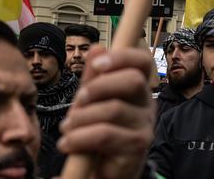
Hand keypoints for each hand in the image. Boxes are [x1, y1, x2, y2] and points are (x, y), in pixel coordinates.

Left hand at [57, 45, 154, 178]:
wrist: (104, 172)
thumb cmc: (98, 134)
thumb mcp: (92, 102)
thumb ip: (94, 78)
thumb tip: (96, 47)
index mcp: (137, 89)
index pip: (143, 61)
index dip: (122, 56)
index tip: (97, 64)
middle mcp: (146, 104)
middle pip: (133, 80)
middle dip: (100, 86)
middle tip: (79, 99)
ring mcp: (145, 125)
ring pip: (113, 109)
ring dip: (82, 117)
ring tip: (67, 129)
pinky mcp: (137, 146)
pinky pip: (106, 134)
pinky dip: (80, 137)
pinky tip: (68, 143)